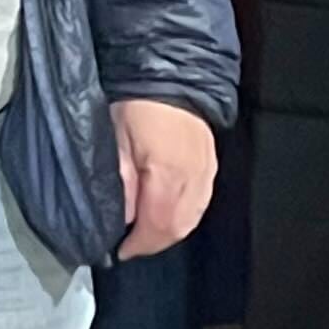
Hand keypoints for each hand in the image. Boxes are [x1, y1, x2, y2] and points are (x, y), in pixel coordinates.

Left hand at [111, 97, 218, 260]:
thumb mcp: (117, 145)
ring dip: (169, 231)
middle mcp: (194, 180)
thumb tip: (122, 221)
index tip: (120, 250)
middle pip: (178, 228)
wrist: (170, 77)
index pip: (157, 227)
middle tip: (133, 245)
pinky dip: (183, 216)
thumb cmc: (137, 107)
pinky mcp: (211, 165)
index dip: (138, 245)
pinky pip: (200, 203)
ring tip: (148, 232)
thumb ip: (120, 187)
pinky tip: (170, 213)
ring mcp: (207, 173)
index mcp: (168, 176)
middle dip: (154, 242)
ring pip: (191, 218)